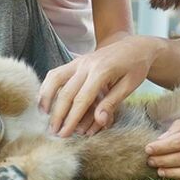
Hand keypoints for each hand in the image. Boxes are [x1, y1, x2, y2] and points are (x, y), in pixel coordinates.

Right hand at [39, 36, 159, 136]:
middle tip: (53, 132)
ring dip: (46, 97)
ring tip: (44, 116)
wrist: (136, 46)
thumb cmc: (135, 67)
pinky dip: (48, 85)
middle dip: (58, 114)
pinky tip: (44, 99)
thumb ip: (112, 103)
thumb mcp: (129, 86)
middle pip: (66, 92)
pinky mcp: (76, 61)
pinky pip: (57, 72)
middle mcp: (86, 64)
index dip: (72, 118)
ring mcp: (80, 61)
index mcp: (101, 71)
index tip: (65, 134)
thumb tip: (99, 121)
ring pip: (55, 78)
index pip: (82, 99)